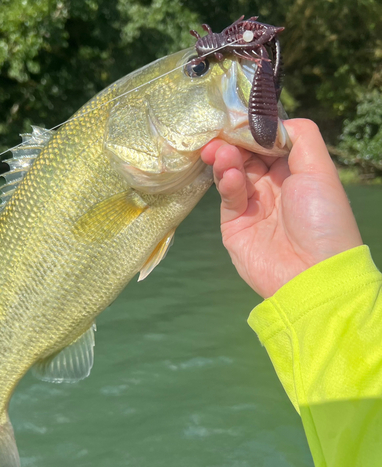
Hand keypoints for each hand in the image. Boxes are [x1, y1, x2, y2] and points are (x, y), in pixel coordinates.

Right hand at [201, 119, 362, 297]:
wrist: (309, 274)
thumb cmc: (321, 218)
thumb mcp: (320, 171)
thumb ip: (300, 137)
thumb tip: (271, 123)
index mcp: (296, 172)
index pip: (269, 143)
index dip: (254, 130)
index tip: (238, 117)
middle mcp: (274, 185)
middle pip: (247, 155)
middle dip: (234, 142)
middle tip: (219, 134)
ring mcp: (252, 204)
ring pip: (234, 172)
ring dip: (226, 159)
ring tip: (219, 153)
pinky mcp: (234, 222)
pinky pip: (228, 196)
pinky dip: (227, 183)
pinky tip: (229, 176)